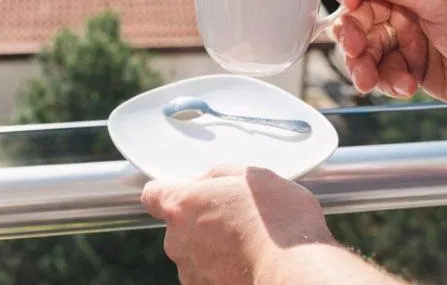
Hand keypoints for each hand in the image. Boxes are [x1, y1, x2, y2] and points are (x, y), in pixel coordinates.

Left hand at [141, 165, 334, 284]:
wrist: (294, 270)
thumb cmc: (276, 221)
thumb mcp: (250, 175)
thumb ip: (216, 175)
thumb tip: (205, 182)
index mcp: (181, 205)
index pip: (151, 194)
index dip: (168, 191)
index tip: (187, 192)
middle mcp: (176, 240)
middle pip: (178, 224)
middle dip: (200, 218)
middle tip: (234, 214)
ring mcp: (189, 271)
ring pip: (194, 250)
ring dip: (213, 244)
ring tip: (247, 240)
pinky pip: (208, 272)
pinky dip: (224, 266)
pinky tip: (249, 259)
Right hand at [329, 0, 446, 113]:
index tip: (350, 7)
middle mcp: (410, 2)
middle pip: (359, 13)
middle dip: (353, 34)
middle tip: (357, 51)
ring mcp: (412, 35)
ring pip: (367, 47)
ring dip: (364, 64)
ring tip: (370, 81)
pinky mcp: (415, 66)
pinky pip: (384, 71)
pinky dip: (387, 81)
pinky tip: (406, 87)